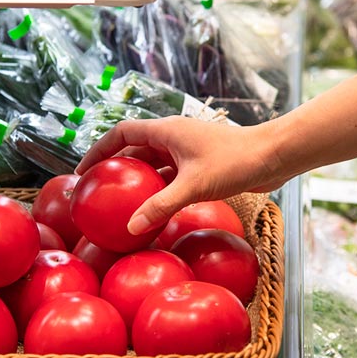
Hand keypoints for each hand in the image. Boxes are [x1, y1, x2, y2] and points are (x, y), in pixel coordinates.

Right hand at [75, 116, 286, 234]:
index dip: (99, 149)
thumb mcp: (193, 186)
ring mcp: (186, 151)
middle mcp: (173, 137)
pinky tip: (152, 211)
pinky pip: (169, 177)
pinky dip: (158, 191)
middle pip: (134, 149)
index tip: (83, 170)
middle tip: (97, 190)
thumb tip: (131, 227)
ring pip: (153, 165)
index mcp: (166, 130)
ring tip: (118, 203)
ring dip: (137, 181)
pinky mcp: (199, 165)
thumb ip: (160, 206)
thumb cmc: (235, 162)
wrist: (273, 156)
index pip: (121, 133)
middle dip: (114, 167)